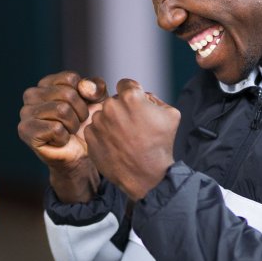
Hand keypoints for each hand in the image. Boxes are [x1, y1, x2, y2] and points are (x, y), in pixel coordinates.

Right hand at [18, 71, 107, 201]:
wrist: (79, 154)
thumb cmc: (85, 126)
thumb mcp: (98, 101)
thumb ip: (96, 87)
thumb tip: (84, 86)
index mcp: (46, 83)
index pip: (71, 79)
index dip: (84, 96)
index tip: (81, 108)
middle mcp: (31, 94)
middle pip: (67, 94)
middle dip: (80, 112)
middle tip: (76, 124)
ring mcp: (25, 112)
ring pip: (61, 110)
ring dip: (73, 125)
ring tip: (68, 131)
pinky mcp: (25, 131)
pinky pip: (55, 128)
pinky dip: (64, 137)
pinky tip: (59, 141)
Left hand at [85, 79, 180, 200]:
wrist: (148, 176)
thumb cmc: (161, 144)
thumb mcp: (170, 114)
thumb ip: (155, 98)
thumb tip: (142, 95)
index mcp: (131, 97)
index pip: (125, 84)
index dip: (133, 94)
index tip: (137, 106)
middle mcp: (111, 106)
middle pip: (113, 101)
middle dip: (121, 109)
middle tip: (133, 127)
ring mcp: (99, 123)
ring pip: (103, 115)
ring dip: (111, 123)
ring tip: (125, 139)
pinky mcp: (90, 138)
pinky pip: (95, 130)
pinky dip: (103, 136)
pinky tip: (116, 146)